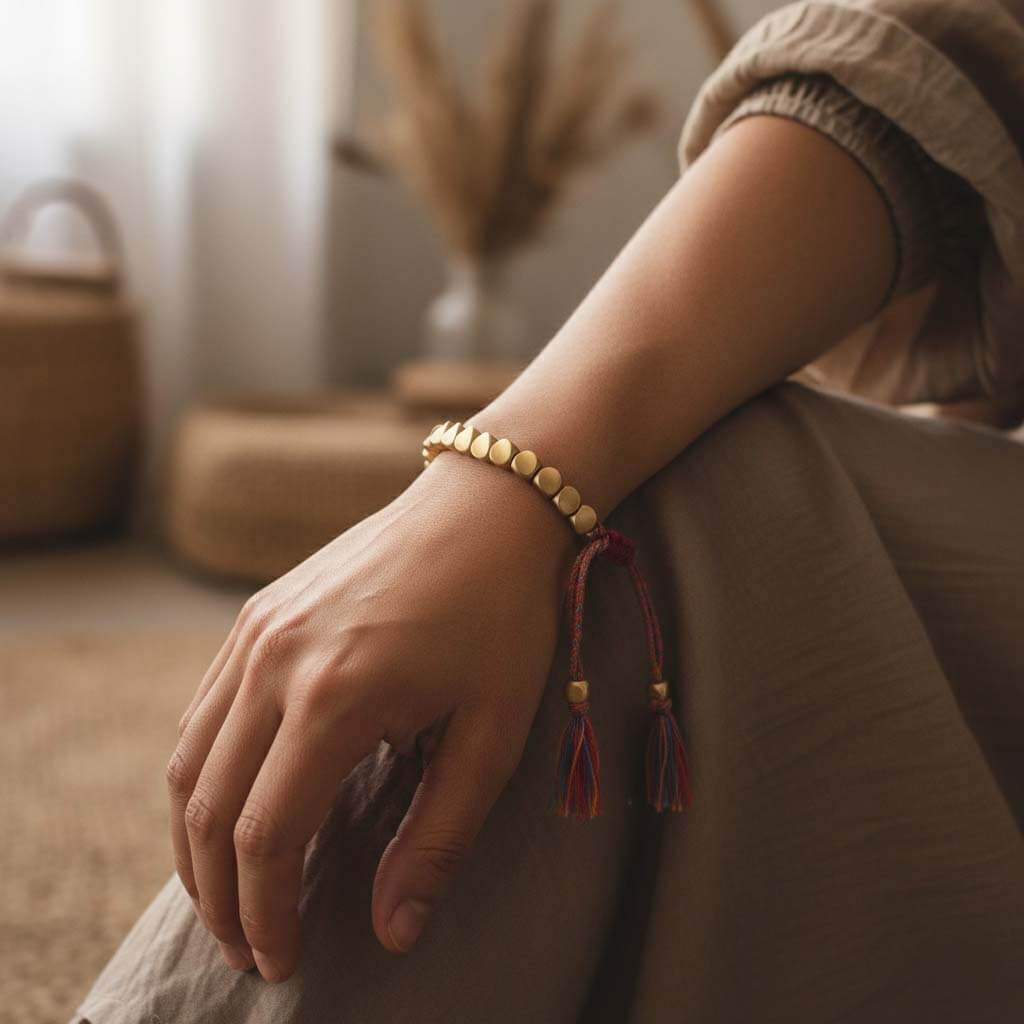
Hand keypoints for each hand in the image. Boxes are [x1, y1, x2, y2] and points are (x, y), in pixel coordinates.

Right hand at [166, 451, 575, 981]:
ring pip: (186, 760)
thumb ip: (438, 837)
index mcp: (334, 697)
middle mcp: (274, 662)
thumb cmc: (502, 614)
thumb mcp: (493, 733)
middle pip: (207, 807)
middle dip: (219, 894)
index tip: (284, 963)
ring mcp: (255, 631)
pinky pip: (202, 710)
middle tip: (248, 948)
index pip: (266, 836)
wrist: (484, 507)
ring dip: (196, 840)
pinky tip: (230, 803)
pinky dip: (201, 774)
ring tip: (228, 894)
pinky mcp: (256, 613)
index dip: (267, 913)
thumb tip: (393, 931)